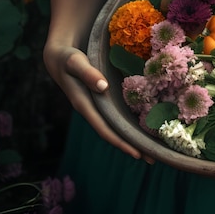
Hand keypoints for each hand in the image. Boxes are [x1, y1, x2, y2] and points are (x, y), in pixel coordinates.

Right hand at [44, 42, 154, 163]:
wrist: (59, 55)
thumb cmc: (67, 58)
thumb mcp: (74, 62)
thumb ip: (88, 74)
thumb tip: (103, 87)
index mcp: (84, 105)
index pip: (105, 129)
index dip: (121, 142)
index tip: (137, 153)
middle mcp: (93, 110)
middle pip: (114, 133)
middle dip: (132, 146)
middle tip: (153, 158)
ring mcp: (99, 106)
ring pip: (118, 125)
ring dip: (134, 136)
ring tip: (155, 147)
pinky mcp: (104, 99)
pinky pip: (119, 114)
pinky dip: (132, 121)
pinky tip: (147, 124)